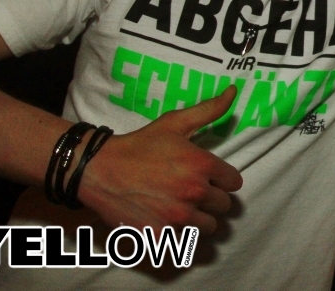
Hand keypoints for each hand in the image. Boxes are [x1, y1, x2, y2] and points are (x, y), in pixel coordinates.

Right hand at [77, 87, 242, 232]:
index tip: (210, 177)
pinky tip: (167, 220)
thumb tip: (233, 91)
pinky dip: (179, 235)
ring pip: (208, 227)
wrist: (100, 170)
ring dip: (199, 219)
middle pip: (223, 206)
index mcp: (202, 165)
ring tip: (182, 206)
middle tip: (193, 191)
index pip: (234, 183)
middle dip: (211, 199)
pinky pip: (185, 243)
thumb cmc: (140, 144)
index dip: (223, 179)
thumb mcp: (175, 122)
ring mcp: (177, 218)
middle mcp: (194, 193)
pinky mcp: (160, 237)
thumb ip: (209, 109)